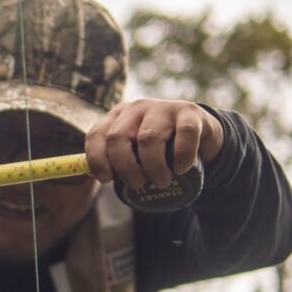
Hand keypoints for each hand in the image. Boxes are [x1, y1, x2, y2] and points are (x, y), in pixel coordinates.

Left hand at [85, 99, 222, 189]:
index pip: (95, 135)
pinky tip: (181, 169)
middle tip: (138, 184)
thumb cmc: (158, 146)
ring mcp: (163, 107)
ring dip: (153, 167)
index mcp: (117, 116)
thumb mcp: (133, 149)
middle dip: (125, 168)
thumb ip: (113, 159)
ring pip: (148, 138)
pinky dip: (182, 156)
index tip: (107, 180)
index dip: (96, 160)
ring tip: (161, 182)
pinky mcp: (190, 113)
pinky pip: (184, 134)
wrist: (199, 132)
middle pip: (118, 138)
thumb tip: (92, 175)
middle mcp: (137, 108)